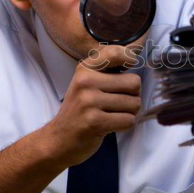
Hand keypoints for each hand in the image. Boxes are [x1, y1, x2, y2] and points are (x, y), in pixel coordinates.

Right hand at [42, 44, 141, 166]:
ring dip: (129, 113)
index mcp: (85, 69)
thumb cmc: (80, 110)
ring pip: (134, 104)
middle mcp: (86, 82)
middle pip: (134, 83)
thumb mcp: (86, 83)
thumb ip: (107, 69)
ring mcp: (89, 102)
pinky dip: (124, 125)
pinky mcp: (94, 121)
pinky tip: (110, 125)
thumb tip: (134, 56)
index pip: (116, 52)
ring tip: (111, 115)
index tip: (128, 66)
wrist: (58, 140)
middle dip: (133, 96)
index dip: (129, 58)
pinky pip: (128, 120)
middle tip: (117, 103)